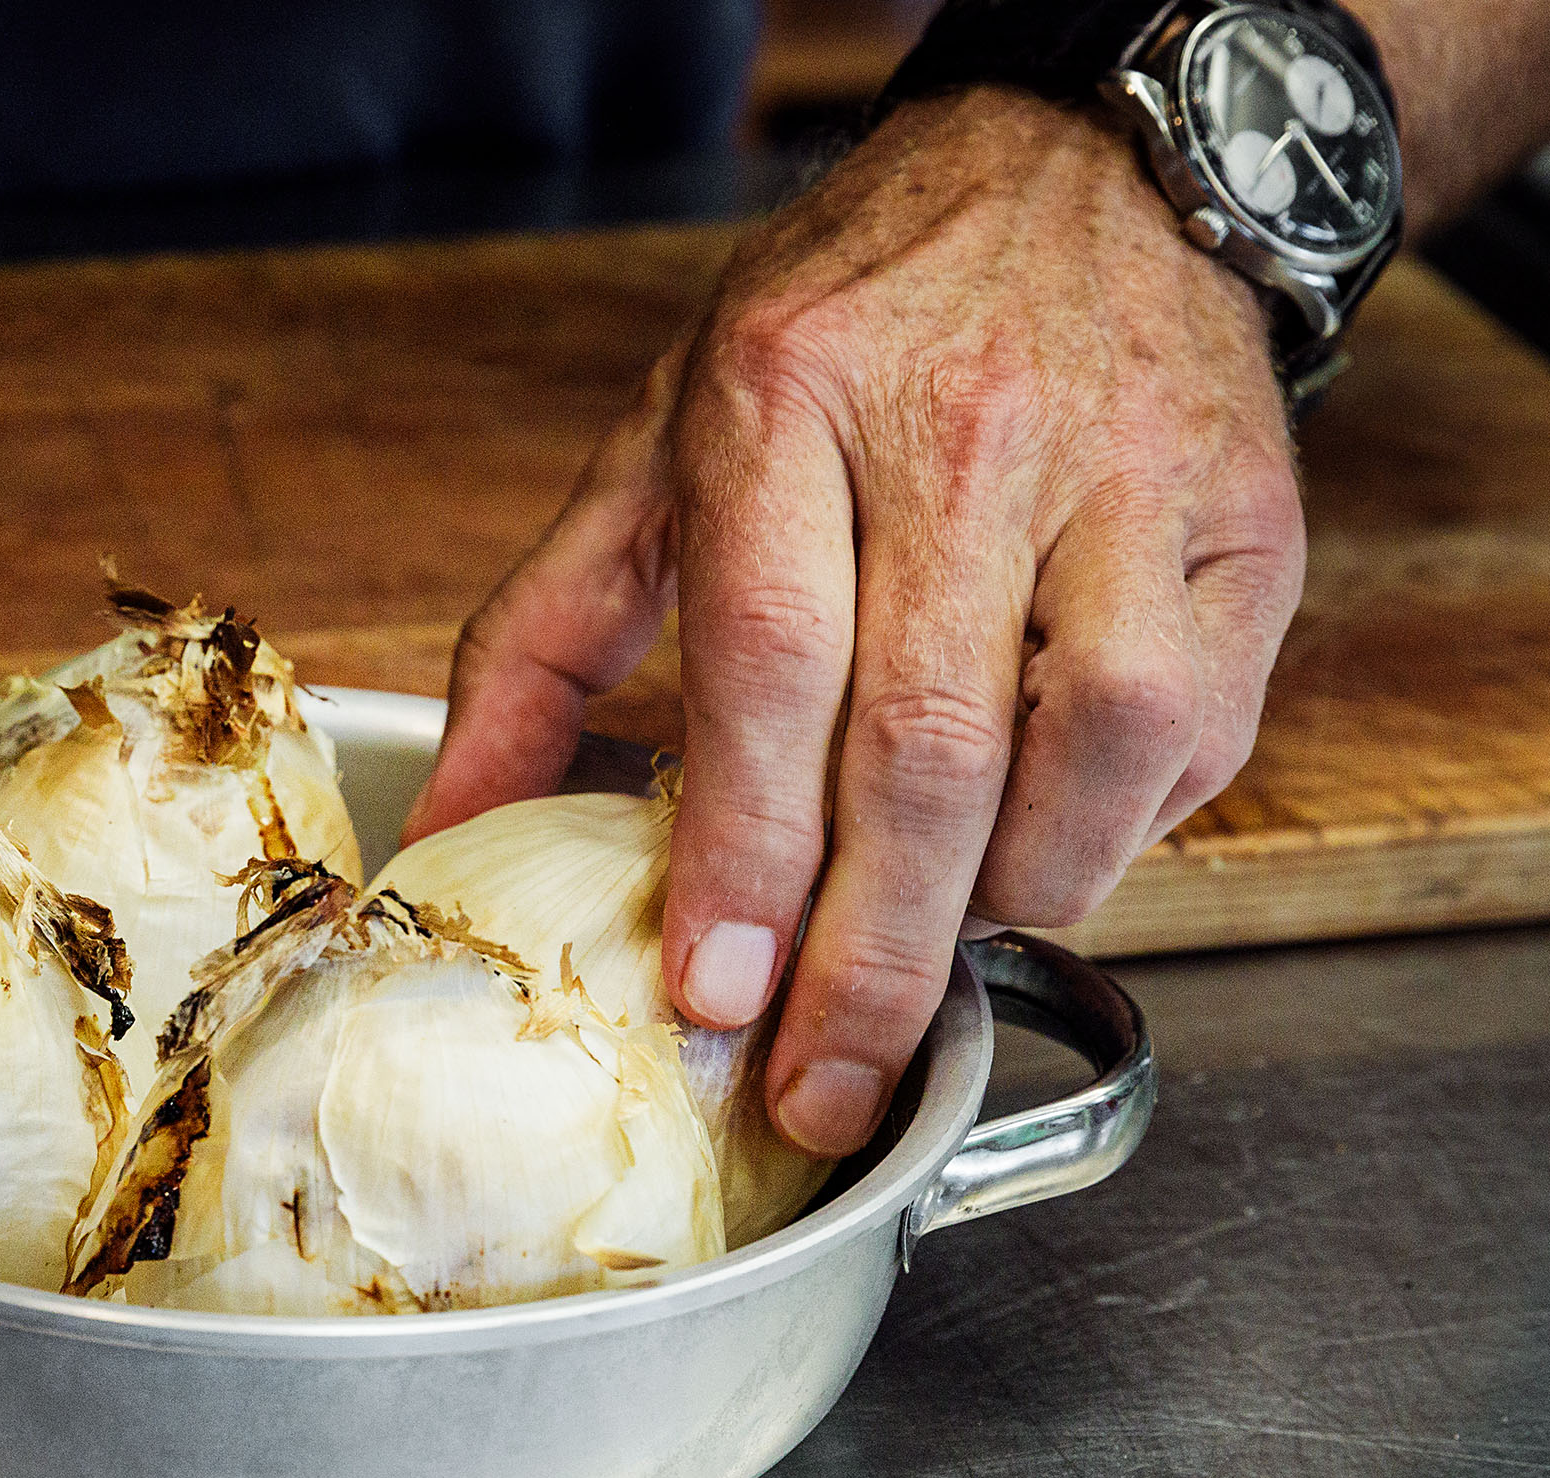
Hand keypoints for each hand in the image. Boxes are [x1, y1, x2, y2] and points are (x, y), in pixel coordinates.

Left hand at [407, 87, 1305, 1155]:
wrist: (1076, 175)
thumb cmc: (845, 332)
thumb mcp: (655, 448)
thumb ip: (542, 639)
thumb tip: (450, 825)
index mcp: (786, 403)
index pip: (768, 667)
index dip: (746, 854)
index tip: (719, 993)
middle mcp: (966, 434)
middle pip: (924, 744)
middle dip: (869, 954)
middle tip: (822, 1083)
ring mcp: (1125, 477)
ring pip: (1085, 753)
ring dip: (1004, 894)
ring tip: (931, 941)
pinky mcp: (1247, 527)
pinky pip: (1195, 735)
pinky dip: (1120, 829)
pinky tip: (1044, 838)